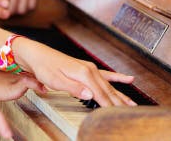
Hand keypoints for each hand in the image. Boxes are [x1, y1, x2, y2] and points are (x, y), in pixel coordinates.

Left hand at [14, 40, 135, 107]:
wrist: (37, 54)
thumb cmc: (44, 66)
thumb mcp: (56, 80)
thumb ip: (74, 88)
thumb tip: (90, 95)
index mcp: (84, 74)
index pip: (101, 94)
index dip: (109, 106)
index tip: (118, 116)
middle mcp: (90, 70)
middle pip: (108, 91)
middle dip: (119, 104)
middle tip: (131, 114)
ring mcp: (89, 68)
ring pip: (109, 85)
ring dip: (121, 95)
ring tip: (133, 104)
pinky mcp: (87, 68)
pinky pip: (106, 75)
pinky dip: (118, 78)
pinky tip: (128, 79)